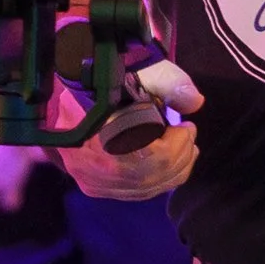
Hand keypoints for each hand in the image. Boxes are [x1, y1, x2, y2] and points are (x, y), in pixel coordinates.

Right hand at [51, 70, 200, 201]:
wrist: (70, 90)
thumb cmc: (105, 77)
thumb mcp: (138, 70)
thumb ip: (168, 80)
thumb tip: (194, 101)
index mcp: (94, 134)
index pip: (146, 158)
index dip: (176, 146)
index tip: (186, 126)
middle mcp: (89, 166)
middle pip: (149, 177)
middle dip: (180, 157)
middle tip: (189, 135)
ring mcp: (90, 181)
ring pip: (145, 189)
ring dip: (174, 170)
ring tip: (185, 147)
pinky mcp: (94, 187)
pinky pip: (136, 193)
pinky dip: (160, 180)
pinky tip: (171, 162)